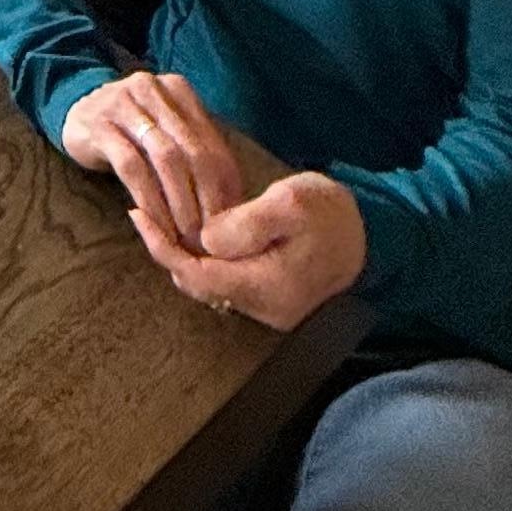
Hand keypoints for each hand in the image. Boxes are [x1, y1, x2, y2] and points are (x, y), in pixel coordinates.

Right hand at [60, 71, 249, 255]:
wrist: (74, 107)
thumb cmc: (130, 129)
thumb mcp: (165, 131)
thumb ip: (195, 155)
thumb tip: (233, 205)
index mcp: (178, 90)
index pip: (212, 144)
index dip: (225, 188)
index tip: (229, 225)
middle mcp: (154, 90)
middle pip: (193, 151)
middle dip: (206, 199)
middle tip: (210, 236)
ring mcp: (124, 104)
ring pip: (165, 158)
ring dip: (179, 201)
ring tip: (185, 235)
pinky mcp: (100, 125)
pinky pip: (131, 166)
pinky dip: (147, 198)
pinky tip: (153, 222)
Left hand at [132, 169, 366, 328]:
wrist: (371, 235)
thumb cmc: (330, 213)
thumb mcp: (292, 203)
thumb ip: (248, 223)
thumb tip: (206, 238)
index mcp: (267, 285)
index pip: (196, 275)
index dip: (162, 247)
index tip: (140, 214)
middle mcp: (264, 308)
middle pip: (197, 284)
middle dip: (167, 250)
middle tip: (145, 210)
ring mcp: (267, 307)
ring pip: (209, 284)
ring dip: (183, 254)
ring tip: (162, 217)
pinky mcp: (270, 298)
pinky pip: (224, 282)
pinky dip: (203, 259)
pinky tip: (194, 232)